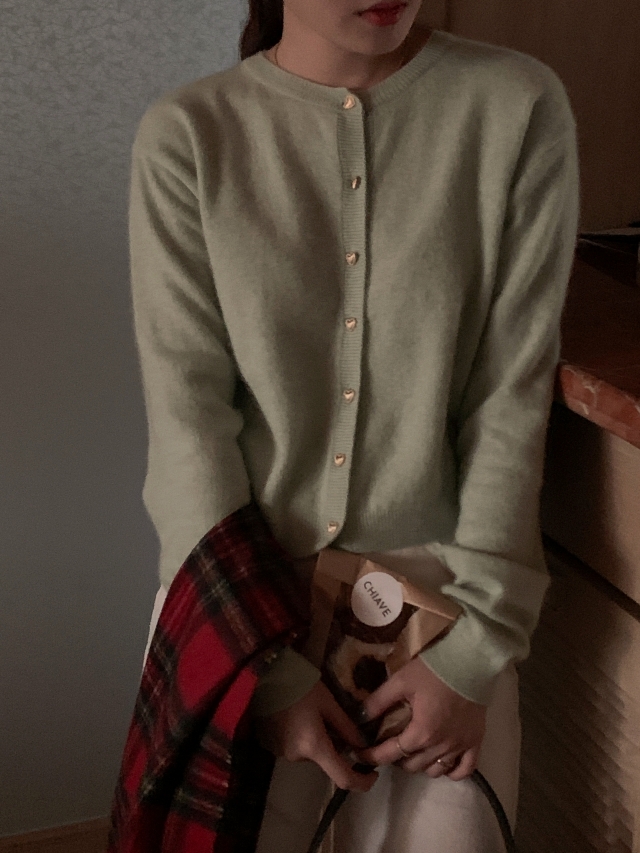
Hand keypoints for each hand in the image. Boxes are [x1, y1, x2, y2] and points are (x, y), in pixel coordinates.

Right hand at [256, 680, 377, 791]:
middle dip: (335, 745)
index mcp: (314, 746)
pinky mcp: (272, 746)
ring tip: (314, 712)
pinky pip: (297, 747)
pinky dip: (304, 737)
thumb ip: (347, 727)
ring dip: (319, 740)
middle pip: (326, 760)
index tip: (373, 773)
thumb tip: (363, 746)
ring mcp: (282, 753)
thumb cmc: (300, 686)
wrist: (265, 676)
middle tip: (334, 720)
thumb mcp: (329, 703)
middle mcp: (297, 756)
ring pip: (311, 753)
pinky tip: (299, 715)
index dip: (362, 781)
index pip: (343, 778)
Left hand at [356, 657, 486, 779]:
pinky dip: (451, 772)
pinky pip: (464, 770)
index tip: (361, 755)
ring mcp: (460, 747)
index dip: (372, 756)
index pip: (390, 754)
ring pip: (435, 770)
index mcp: (421, 732)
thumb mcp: (401, 681)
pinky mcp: (475, 742)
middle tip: (389, 745)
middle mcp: (440, 746)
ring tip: (413, 751)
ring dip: (420, 765)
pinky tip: (442, 763)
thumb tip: (357, 718)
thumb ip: (378, 701)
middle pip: (412, 766)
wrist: (470, 662)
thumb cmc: (433, 671)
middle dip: (396, 759)